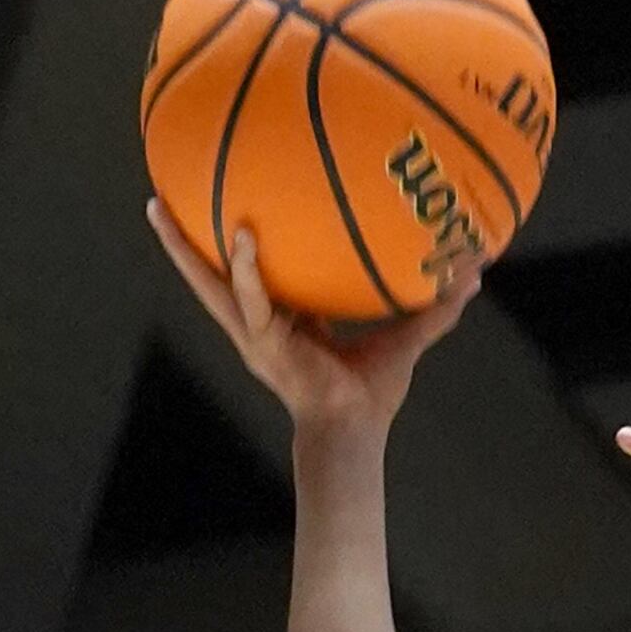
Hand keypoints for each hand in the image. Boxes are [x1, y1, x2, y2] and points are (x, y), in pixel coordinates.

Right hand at [147, 202, 480, 441]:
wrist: (352, 433)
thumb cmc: (372, 394)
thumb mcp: (403, 338)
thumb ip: (434, 305)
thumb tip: (474, 271)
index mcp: (285, 320)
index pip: (259, 275)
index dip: (244, 245)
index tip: (230, 208)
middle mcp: (260, 323)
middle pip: (214, 273)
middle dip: (184, 241)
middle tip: (157, 198)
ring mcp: (253, 333)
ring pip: (213, 282)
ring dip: (185, 249)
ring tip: (161, 209)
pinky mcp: (263, 342)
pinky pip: (251, 299)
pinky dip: (247, 270)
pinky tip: (242, 237)